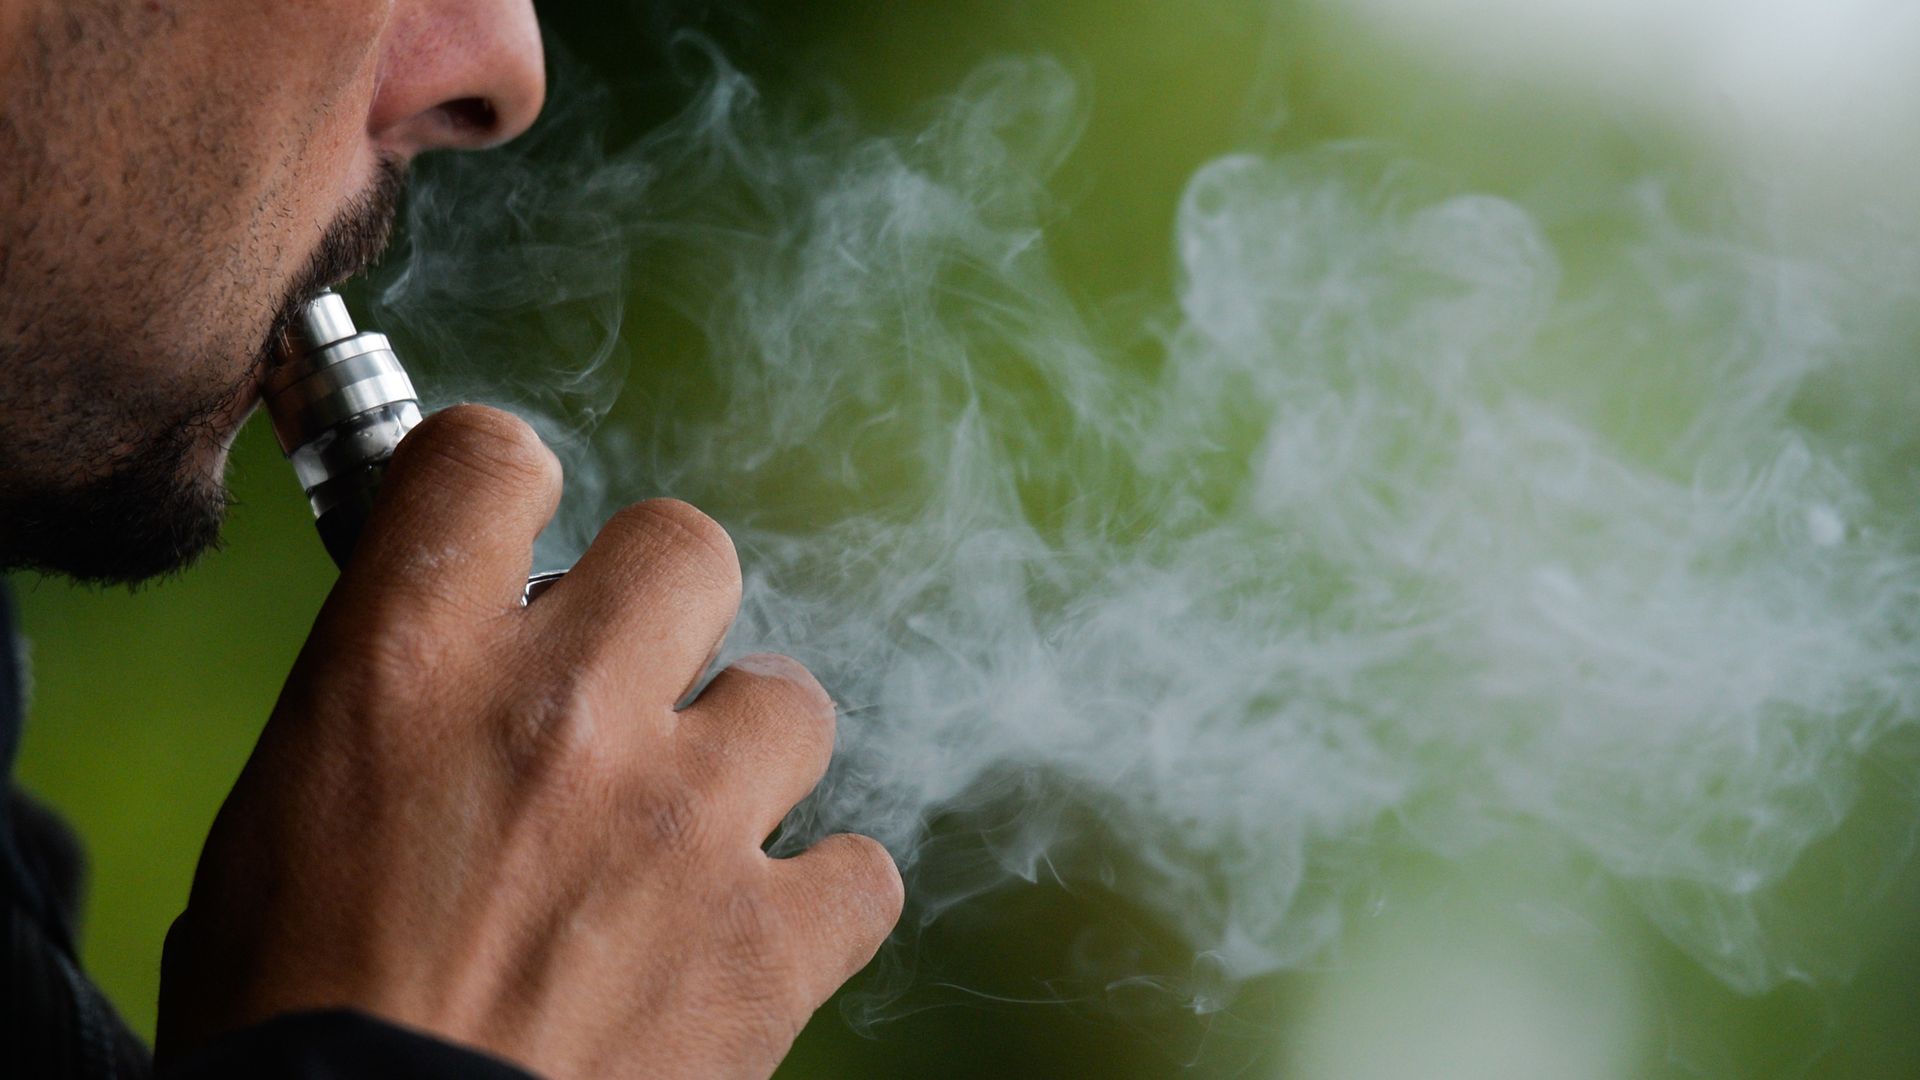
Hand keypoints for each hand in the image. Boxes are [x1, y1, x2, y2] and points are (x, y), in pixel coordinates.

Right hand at [155, 405, 902, 1077]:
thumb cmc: (296, 1022)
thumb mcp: (278, 820)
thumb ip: (386, 703)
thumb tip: (453, 656)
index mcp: (408, 666)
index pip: (488, 458)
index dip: (505, 482)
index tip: (512, 527)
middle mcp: (562, 713)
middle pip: (687, 546)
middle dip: (661, 607)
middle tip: (623, 689)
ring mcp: (682, 824)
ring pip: (791, 698)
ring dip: (745, 758)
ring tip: (685, 836)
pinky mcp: (767, 943)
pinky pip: (862, 869)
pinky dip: (817, 901)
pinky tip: (751, 938)